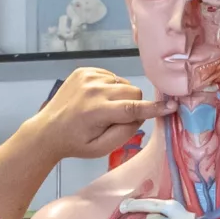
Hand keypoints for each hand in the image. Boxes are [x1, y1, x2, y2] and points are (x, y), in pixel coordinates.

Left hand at [29, 68, 169, 163]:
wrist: (48, 130)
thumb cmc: (76, 143)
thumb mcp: (102, 148)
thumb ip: (125, 133)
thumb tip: (141, 116)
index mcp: (97, 111)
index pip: (133, 107)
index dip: (154, 108)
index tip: (171, 106)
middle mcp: (94, 89)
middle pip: (133, 91)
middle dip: (132, 104)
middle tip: (117, 118)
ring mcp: (88, 76)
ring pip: (123, 83)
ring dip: (120, 96)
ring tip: (103, 108)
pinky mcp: (85, 70)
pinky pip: (111, 76)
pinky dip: (110, 88)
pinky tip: (97, 99)